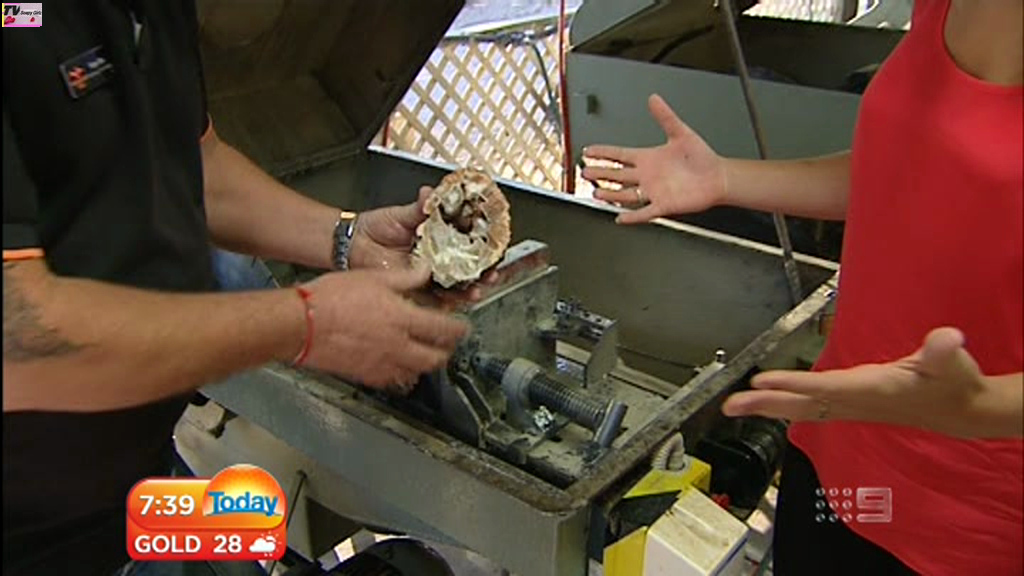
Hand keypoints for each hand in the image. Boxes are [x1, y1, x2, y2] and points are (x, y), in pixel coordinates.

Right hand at [300, 266, 469, 392]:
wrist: (300, 323)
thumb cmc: (331, 298)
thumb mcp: (373, 277)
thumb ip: (406, 277)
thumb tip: (426, 271)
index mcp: (404, 320)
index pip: (445, 330)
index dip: (460, 329)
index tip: (462, 327)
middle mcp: (398, 347)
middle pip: (436, 358)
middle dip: (446, 351)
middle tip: (447, 343)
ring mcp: (383, 365)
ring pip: (418, 372)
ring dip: (426, 363)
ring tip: (425, 352)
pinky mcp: (366, 376)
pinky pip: (394, 380)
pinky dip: (402, 373)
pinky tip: (398, 363)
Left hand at [348, 187, 495, 305]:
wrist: (354, 245)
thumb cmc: (376, 227)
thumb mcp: (401, 214)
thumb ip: (419, 206)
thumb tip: (430, 192)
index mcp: (439, 236)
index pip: (469, 241)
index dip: (484, 245)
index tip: (494, 245)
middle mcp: (438, 257)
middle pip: (469, 267)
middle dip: (484, 272)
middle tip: (492, 272)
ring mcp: (429, 275)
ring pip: (457, 285)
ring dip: (471, 289)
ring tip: (478, 288)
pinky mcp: (417, 289)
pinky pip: (438, 298)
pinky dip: (450, 301)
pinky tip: (458, 299)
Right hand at [582, 94, 726, 223]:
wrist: (717, 177)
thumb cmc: (702, 157)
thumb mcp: (681, 133)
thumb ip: (665, 116)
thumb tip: (654, 99)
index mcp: (649, 157)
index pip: (620, 154)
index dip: (603, 152)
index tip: (589, 151)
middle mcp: (648, 175)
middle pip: (617, 175)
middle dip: (600, 173)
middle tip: (585, 172)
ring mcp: (653, 190)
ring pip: (626, 194)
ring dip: (610, 193)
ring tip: (597, 192)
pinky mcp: (663, 204)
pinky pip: (643, 212)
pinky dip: (631, 216)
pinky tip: (620, 218)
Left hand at [722, 327, 1007, 437]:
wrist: (962, 410)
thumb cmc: (954, 382)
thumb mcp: (952, 363)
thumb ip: (944, 352)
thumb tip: (947, 338)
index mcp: (871, 389)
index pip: (824, 387)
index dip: (793, 385)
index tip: (761, 381)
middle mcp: (855, 401)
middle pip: (802, 404)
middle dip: (765, 404)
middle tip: (730, 404)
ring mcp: (852, 406)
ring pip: (802, 408)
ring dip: (768, 407)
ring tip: (734, 405)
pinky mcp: (852, 405)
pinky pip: (811, 408)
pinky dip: (786, 406)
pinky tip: (767, 404)